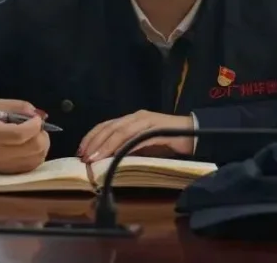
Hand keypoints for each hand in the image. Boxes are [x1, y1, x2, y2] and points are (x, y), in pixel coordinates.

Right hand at [0, 99, 49, 173]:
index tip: (36, 118)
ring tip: (34, 136)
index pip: (21, 134)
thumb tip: (40, 115)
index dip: (35, 125)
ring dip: (42, 145)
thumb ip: (20, 107)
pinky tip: (30, 147)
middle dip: (41, 134)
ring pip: (37, 158)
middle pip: (34, 147)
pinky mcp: (9, 174)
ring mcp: (4, 167)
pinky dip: (37, 155)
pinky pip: (33, 166)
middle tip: (36, 127)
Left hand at [78, 110, 193, 162]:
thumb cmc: (169, 141)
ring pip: (121, 131)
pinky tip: (117, 156)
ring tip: (95, 158)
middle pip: (110, 127)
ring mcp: (147, 121)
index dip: (91, 137)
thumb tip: (108, 160)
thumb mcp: (143, 146)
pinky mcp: (157, 130)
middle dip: (94, 142)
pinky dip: (125, 147)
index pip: (106, 125)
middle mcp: (137, 117)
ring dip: (106, 145)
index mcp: (132, 119)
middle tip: (84, 157)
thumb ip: (128, 148)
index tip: (81, 151)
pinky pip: (137, 138)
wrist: (195, 134)